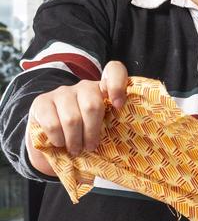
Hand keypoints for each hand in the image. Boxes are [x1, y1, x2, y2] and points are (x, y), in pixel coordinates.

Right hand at [26, 60, 127, 175]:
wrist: (52, 139)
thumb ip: (115, 125)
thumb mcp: (104, 129)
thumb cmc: (86, 135)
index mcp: (104, 90)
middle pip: (92, 105)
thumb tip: (132, 139)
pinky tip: (60, 143)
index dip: (118, 84)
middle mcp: (84, 86)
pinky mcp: (42, 102)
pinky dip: (58, 138)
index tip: (119, 105)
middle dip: (92, 132)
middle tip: (91, 147)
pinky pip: (52, 123)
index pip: (114, 71)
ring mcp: (62, 92)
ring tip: (76, 150)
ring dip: (75, 140)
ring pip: (72, 118)